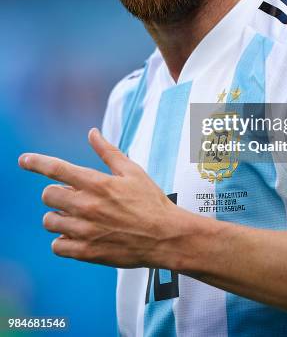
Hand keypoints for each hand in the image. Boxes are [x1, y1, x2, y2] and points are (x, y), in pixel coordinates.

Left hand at [18, 129, 181, 268]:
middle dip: (57, 193)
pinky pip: (57, 246)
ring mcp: (85, 231)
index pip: (57, 169)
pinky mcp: (86, 252)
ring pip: (50, 221)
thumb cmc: (151, 201)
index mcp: (98, 183)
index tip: (24, 160)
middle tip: (73, 196)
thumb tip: (92, 132)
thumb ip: (108, 152)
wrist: (165, 236)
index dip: (36, 162)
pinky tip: (78, 234)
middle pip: (48, 195)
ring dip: (59, 216)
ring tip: (77, 216)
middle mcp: (87, 206)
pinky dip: (63, 240)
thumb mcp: (132, 171)